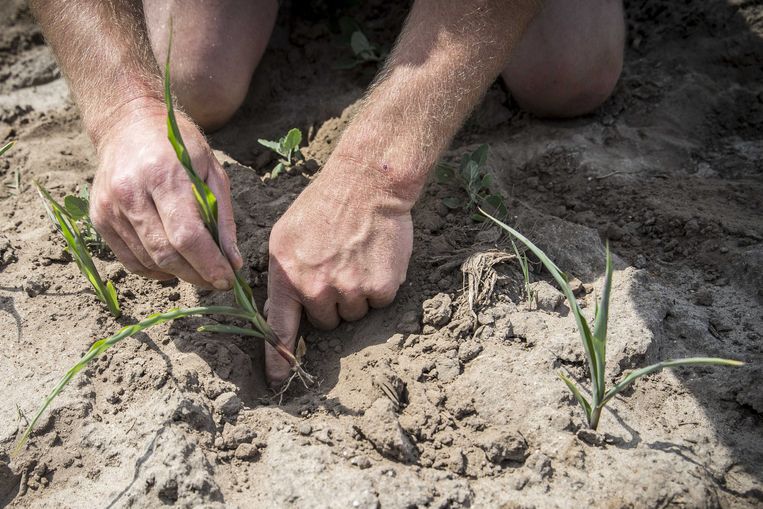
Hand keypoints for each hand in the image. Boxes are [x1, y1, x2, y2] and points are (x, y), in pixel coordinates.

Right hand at [90, 100, 241, 288]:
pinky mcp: (98, 217)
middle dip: (196, 275)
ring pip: (148, 260)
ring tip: (199, 271)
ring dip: (178, 274)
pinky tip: (172, 266)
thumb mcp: (212, 171)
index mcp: (164, 175)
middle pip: (166, 253)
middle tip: (217, 281)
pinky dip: (154, 270)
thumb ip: (223, 218)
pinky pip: (129, 260)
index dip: (208, 264)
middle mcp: (131, 192)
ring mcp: (110, 206)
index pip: (187, 235)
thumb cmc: (178, 146)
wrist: (127, 124)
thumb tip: (233, 262)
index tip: (227, 280)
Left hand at [265, 156, 413, 382]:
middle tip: (338, 268)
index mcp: (288, 274)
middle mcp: (316, 287)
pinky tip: (375, 259)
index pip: (280, 327)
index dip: (278, 359)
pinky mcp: (379, 287)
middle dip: (332, 302)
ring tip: (357, 258)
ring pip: (354, 313)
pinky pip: (379, 302)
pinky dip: (380, 286)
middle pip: (326, 321)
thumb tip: (281, 311)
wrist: (367, 184)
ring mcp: (349, 289)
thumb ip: (284, 274)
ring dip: (357, 294)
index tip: (278, 381)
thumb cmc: (325, 205)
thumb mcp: (286, 235)